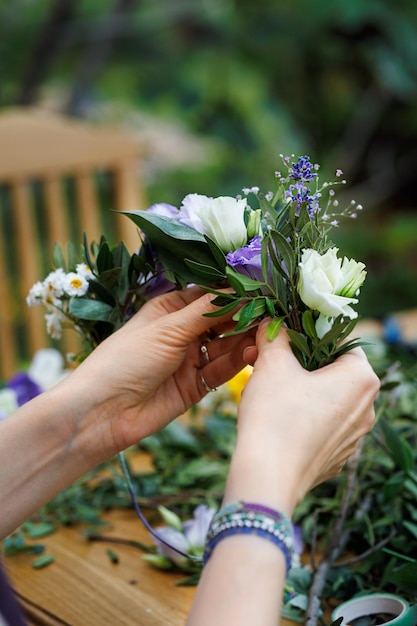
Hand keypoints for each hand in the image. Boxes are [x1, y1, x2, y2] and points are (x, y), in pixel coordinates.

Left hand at [63, 287, 255, 455]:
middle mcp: (182, 332)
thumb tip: (240, 289)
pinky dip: (237, 362)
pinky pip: (222, 370)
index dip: (233, 293)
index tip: (260, 291)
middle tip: (269, 315)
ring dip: (243, 340)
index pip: (209, 295)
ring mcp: (190, 359)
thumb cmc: (127, 358)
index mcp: (170, 310)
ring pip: (225, 345)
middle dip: (243, 317)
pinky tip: (251, 354)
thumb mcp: (168, 329)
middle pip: (221, 321)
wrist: (104, 411)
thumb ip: (206, 311)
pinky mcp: (196, 385)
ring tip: (265, 334)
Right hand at [225, 321, 379, 514]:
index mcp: (361, 378)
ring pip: (328, 400)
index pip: (343, 342)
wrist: (267, 476)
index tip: (286, 338)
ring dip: (302, 391)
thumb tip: (272, 324)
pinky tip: (278, 421)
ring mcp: (354, 437)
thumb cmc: (275, 414)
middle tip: (272, 362)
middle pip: (335, 372)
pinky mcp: (337, 458)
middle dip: (302, 364)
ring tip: (270, 391)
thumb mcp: (272, 363)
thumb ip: (275, 336)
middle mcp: (367, 408)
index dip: (311, 335)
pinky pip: (323, 427)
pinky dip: (304, 419)